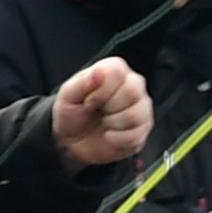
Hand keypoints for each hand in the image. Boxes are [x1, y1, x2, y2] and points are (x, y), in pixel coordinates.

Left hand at [51, 57, 150, 171]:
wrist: (73, 142)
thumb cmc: (71, 114)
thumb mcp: (68, 97)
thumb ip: (83, 82)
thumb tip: (100, 71)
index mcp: (113, 70)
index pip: (118, 73)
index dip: (101, 91)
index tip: (88, 101)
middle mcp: (132, 84)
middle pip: (132, 91)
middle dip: (108, 107)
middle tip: (98, 112)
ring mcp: (141, 106)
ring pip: (136, 114)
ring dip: (113, 124)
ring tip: (105, 123)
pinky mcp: (143, 128)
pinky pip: (136, 135)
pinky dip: (117, 139)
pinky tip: (110, 135)